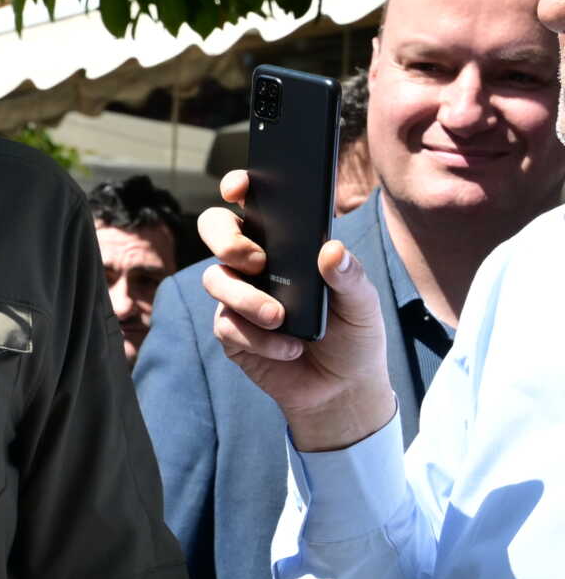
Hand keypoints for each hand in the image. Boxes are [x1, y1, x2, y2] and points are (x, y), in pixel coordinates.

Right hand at [197, 170, 396, 452]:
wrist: (341, 390)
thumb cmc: (353, 337)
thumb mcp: (363, 304)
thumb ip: (350, 277)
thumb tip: (331, 250)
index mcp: (288, 246)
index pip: (255, 206)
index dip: (240, 188)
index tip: (240, 188)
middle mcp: (255, 265)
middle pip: (216, 231)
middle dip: (226, 239)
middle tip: (256, 260)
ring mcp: (238, 297)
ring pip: (215, 280)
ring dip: (245, 298)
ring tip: (279, 317)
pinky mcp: (231, 332)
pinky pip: (227, 325)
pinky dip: (259, 339)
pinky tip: (289, 348)